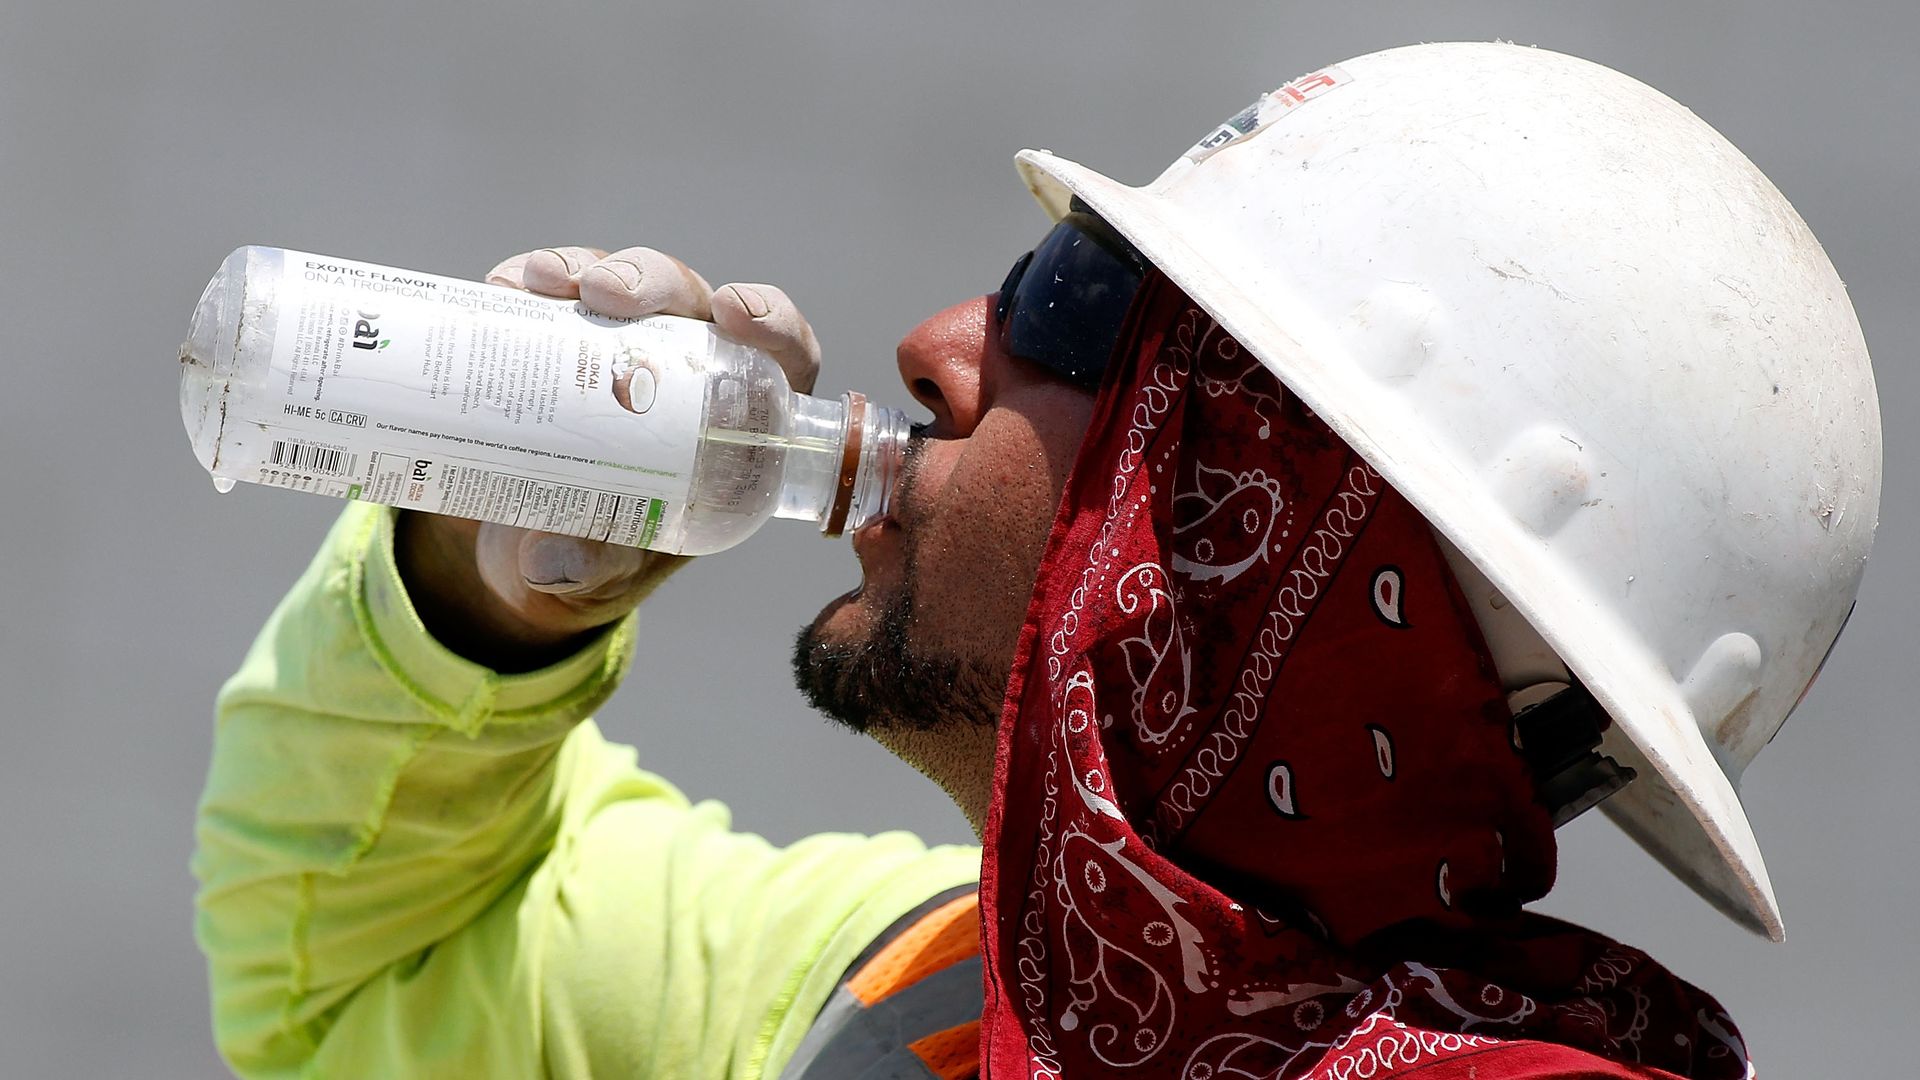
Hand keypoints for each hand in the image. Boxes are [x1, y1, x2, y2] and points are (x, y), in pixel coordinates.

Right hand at [397, 245, 822, 672]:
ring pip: (623, 282)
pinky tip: (505, 285)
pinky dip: (528, 281)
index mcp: (733, 422)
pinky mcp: (561, 334)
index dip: (770, 321)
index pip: (779, 355)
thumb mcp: (599, 572)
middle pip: (690, 301)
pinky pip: (554, 292)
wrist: (524, 546)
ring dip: (587, 268)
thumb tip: (548, 564)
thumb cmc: (598, 558)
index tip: (732, 310)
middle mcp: (687, 368)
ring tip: (542, 283)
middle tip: (605, 295)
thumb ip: (589, 568)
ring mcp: (623, 343)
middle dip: (652, 282)